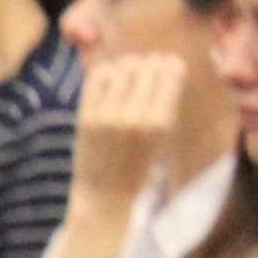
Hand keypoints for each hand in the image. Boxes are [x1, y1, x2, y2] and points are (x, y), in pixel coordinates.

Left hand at [73, 52, 185, 210]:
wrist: (106, 196)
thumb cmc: (137, 164)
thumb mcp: (162, 136)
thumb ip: (165, 103)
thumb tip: (167, 61)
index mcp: (161, 123)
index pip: (170, 72)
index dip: (168, 63)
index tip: (164, 65)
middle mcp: (136, 118)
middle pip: (146, 66)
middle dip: (147, 63)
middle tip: (142, 70)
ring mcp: (109, 119)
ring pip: (121, 68)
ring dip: (125, 65)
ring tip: (125, 74)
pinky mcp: (86, 120)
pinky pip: (97, 78)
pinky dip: (104, 71)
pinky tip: (108, 78)